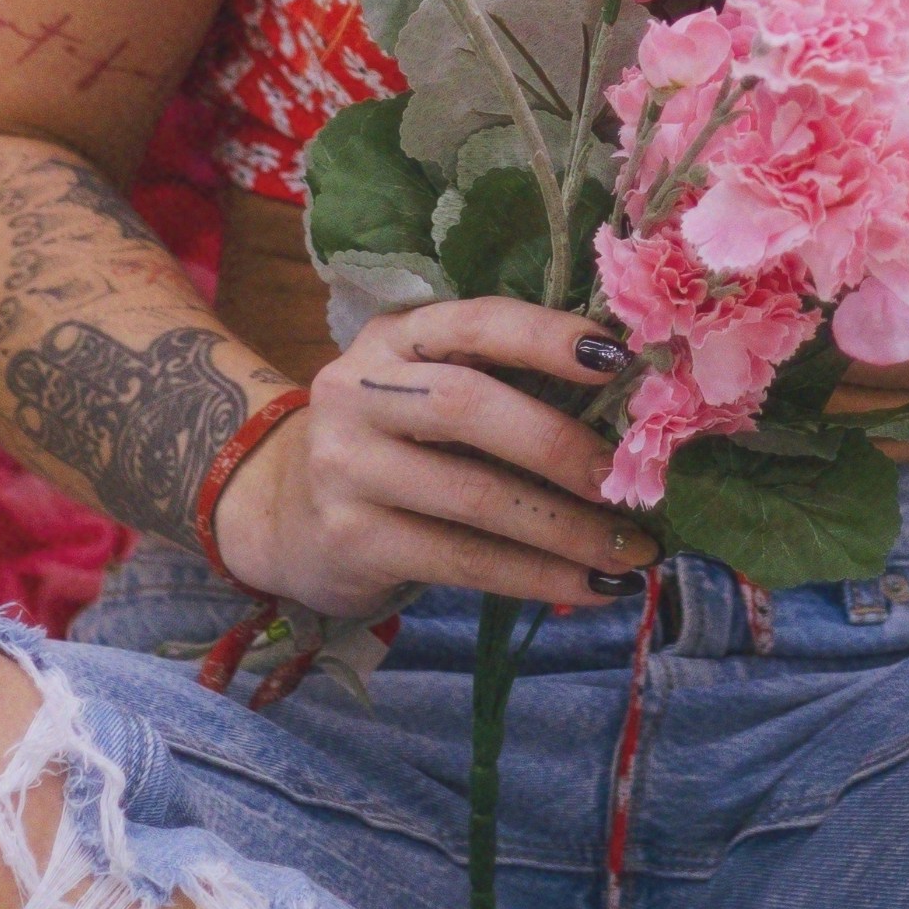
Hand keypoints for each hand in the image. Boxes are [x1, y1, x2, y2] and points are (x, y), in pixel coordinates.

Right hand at [210, 297, 657, 618]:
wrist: (278, 512)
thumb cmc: (387, 442)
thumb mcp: (419, 389)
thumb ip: (496, 384)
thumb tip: (626, 414)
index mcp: (394, 337)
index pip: (475, 322)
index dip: (546, 336)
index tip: (620, 357)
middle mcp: (359, 391)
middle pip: (466, 406)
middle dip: (559, 444)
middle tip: (630, 480)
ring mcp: (347, 467)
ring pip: (472, 496)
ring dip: (565, 527)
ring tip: (630, 549)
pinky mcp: (351, 539)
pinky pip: (461, 560)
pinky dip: (535, 576)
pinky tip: (588, 587)